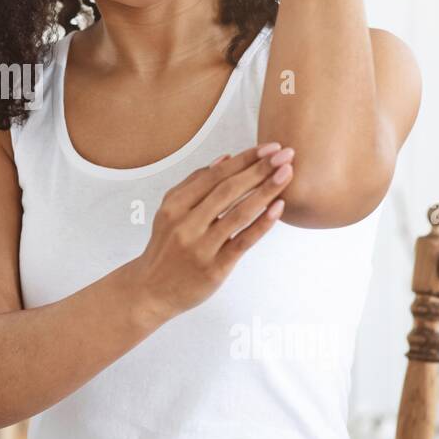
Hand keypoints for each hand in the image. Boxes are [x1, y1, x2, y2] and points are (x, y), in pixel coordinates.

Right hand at [132, 143, 294, 321]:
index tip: (269, 147)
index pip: (215, 175)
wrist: (151, 291)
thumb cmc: (166, 248)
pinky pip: (242, 241)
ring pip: (238, 213)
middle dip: (259, 169)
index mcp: (174, 205)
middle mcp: (186, 224)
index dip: (244, 159)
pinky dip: (262, 224)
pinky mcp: (214, 268)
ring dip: (266, 191)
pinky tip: (278, 208)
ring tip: (287, 174)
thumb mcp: (169, 212)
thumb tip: (225, 158)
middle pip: (228, 190)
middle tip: (286, 154)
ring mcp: (200, 247)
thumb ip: (194, 184)